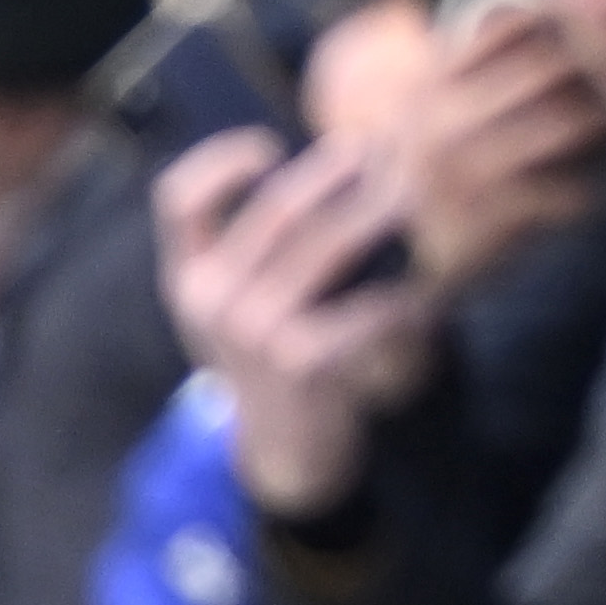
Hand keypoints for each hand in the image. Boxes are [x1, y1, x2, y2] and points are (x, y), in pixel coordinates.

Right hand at [153, 127, 444, 519]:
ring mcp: (253, 328)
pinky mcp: (300, 357)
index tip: (271, 150)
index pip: (178, 199)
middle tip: (383, 156)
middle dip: (338, 171)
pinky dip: (404, 299)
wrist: (282, 454)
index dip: (222, 162)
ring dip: (379, 215)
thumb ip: (251, 252)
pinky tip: (427, 299)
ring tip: (414, 202)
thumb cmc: (272, 366)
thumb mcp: (238, 310)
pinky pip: (366, 306)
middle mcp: (212, 299)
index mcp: (188, 280)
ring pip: (328, 243)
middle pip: (278, 206)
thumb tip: (331, 169)